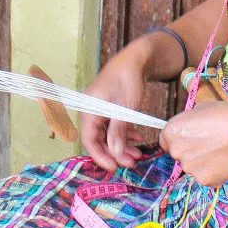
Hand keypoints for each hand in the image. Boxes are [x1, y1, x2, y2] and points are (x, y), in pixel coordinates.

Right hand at [80, 49, 151, 170]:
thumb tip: (116, 155)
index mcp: (89, 110)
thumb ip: (119, 131)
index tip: (114, 168)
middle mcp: (92, 111)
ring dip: (122, 146)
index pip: (89, 140)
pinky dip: (124, 134)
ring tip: (138, 154)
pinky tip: (137, 138)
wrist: (136, 59)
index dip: (100, 156)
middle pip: (98, 140)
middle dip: (115, 153)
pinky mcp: (110, 108)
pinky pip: (113, 127)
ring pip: (108, 135)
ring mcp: (100, 110)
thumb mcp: (125, 108)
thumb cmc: (129, 79)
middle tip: (132, 163)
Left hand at [159, 101, 227, 187]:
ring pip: (192, 167)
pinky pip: (205, 177)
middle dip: (190, 151)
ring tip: (220, 152)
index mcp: (172, 131)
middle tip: (210, 144)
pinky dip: (214, 172)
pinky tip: (225, 162)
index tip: (189, 139)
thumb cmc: (227, 117)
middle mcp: (176, 151)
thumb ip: (190, 118)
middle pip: (178, 154)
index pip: (164, 140)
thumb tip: (190, 122)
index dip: (178, 139)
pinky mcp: (203, 180)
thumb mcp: (203, 107)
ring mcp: (189, 168)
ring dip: (202, 162)